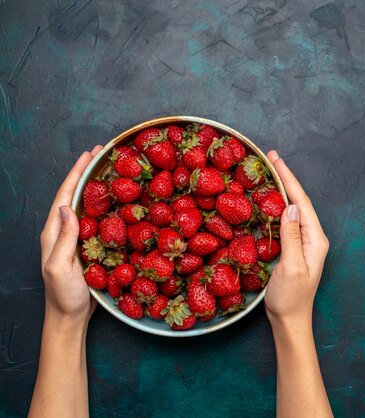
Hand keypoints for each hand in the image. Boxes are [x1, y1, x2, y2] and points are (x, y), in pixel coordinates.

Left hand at [39, 146, 102, 324]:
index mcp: (54, 231)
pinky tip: (120, 201)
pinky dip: (108, 205)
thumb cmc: (63, 295)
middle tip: (104, 154)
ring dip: (99, 186)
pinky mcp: (91, 247)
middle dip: (88, 172)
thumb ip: (63, 238)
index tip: (90, 154)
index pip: (65, 194)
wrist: (70, 317)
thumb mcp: (60, 266)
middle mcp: (65, 230)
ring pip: (88, 204)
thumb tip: (67, 206)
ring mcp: (78, 238)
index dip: (77, 172)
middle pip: (76, 194)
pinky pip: (99, 220)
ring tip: (113, 170)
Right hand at [264, 150, 329, 326]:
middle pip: (299, 201)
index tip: (276, 160)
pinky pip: (285, 221)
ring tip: (268, 172)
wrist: (290, 321)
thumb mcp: (291, 267)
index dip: (289, 179)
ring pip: (292, 209)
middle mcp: (312, 237)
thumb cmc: (291, 298)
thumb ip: (292, 237)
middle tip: (270, 158)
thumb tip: (291, 207)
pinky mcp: (293, 248)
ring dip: (281, 190)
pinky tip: (267, 200)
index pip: (302, 202)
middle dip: (285, 178)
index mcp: (316, 239)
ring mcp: (303, 243)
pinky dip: (275, 206)